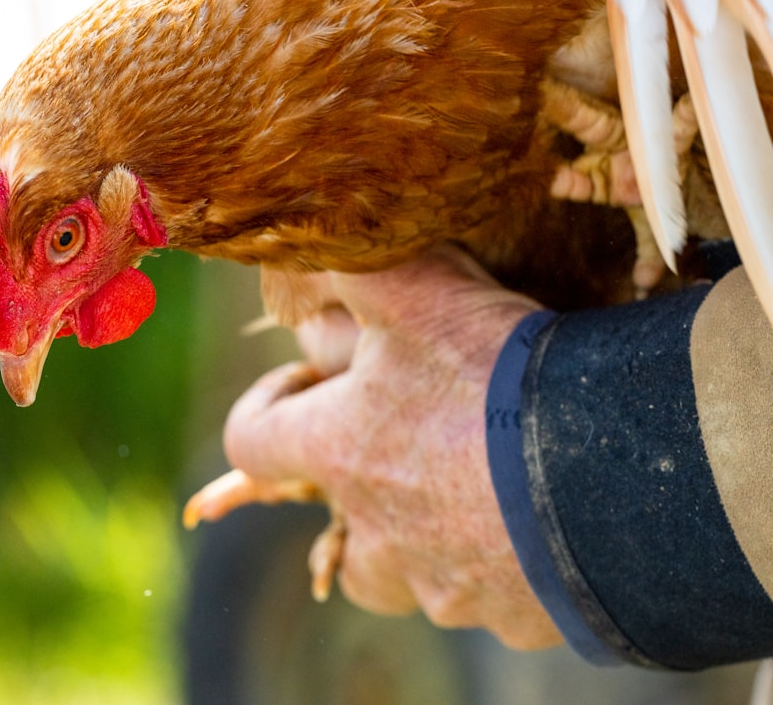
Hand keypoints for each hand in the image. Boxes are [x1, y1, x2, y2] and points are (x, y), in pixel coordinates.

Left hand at [223, 244, 562, 649]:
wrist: (622, 467)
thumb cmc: (499, 373)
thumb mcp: (415, 289)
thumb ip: (351, 268)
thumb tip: (308, 253)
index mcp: (339, 454)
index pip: (248, 441)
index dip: (265, 406)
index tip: (307, 382)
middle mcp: (377, 534)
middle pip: (335, 532)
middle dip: (360, 492)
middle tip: (415, 448)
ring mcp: (443, 585)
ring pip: (410, 576)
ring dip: (427, 539)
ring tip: (482, 492)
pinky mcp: (512, 617)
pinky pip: (493, 597)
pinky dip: (506, 566)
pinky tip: (551, 526)